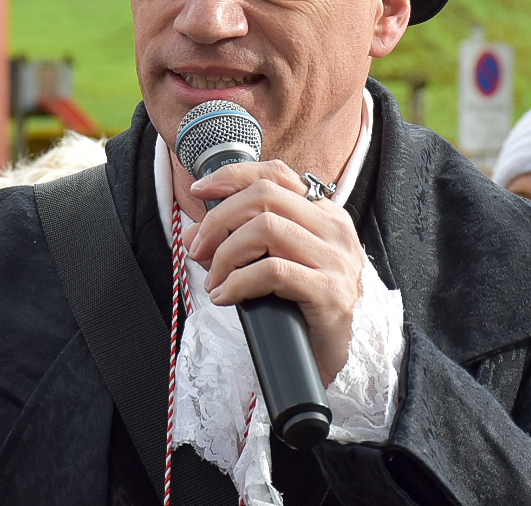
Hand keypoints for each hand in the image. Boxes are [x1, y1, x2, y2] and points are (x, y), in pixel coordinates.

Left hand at [183, 160, 364, 384]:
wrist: (339, 356)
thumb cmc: (304, 307)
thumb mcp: (273, 264)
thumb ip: (238, 242)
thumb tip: (191, 232)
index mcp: (324, 213)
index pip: (276, 174)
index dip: (232, 176)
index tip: (199, 191)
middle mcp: (334, 228)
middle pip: (264, 197)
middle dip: (219, 220)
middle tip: (198, 250)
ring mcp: (335, 259)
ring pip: (265, 228)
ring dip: (226, 253)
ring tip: (215, 280)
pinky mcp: (329, 291)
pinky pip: (272, 271)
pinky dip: (239, 282)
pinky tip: (226, 296)